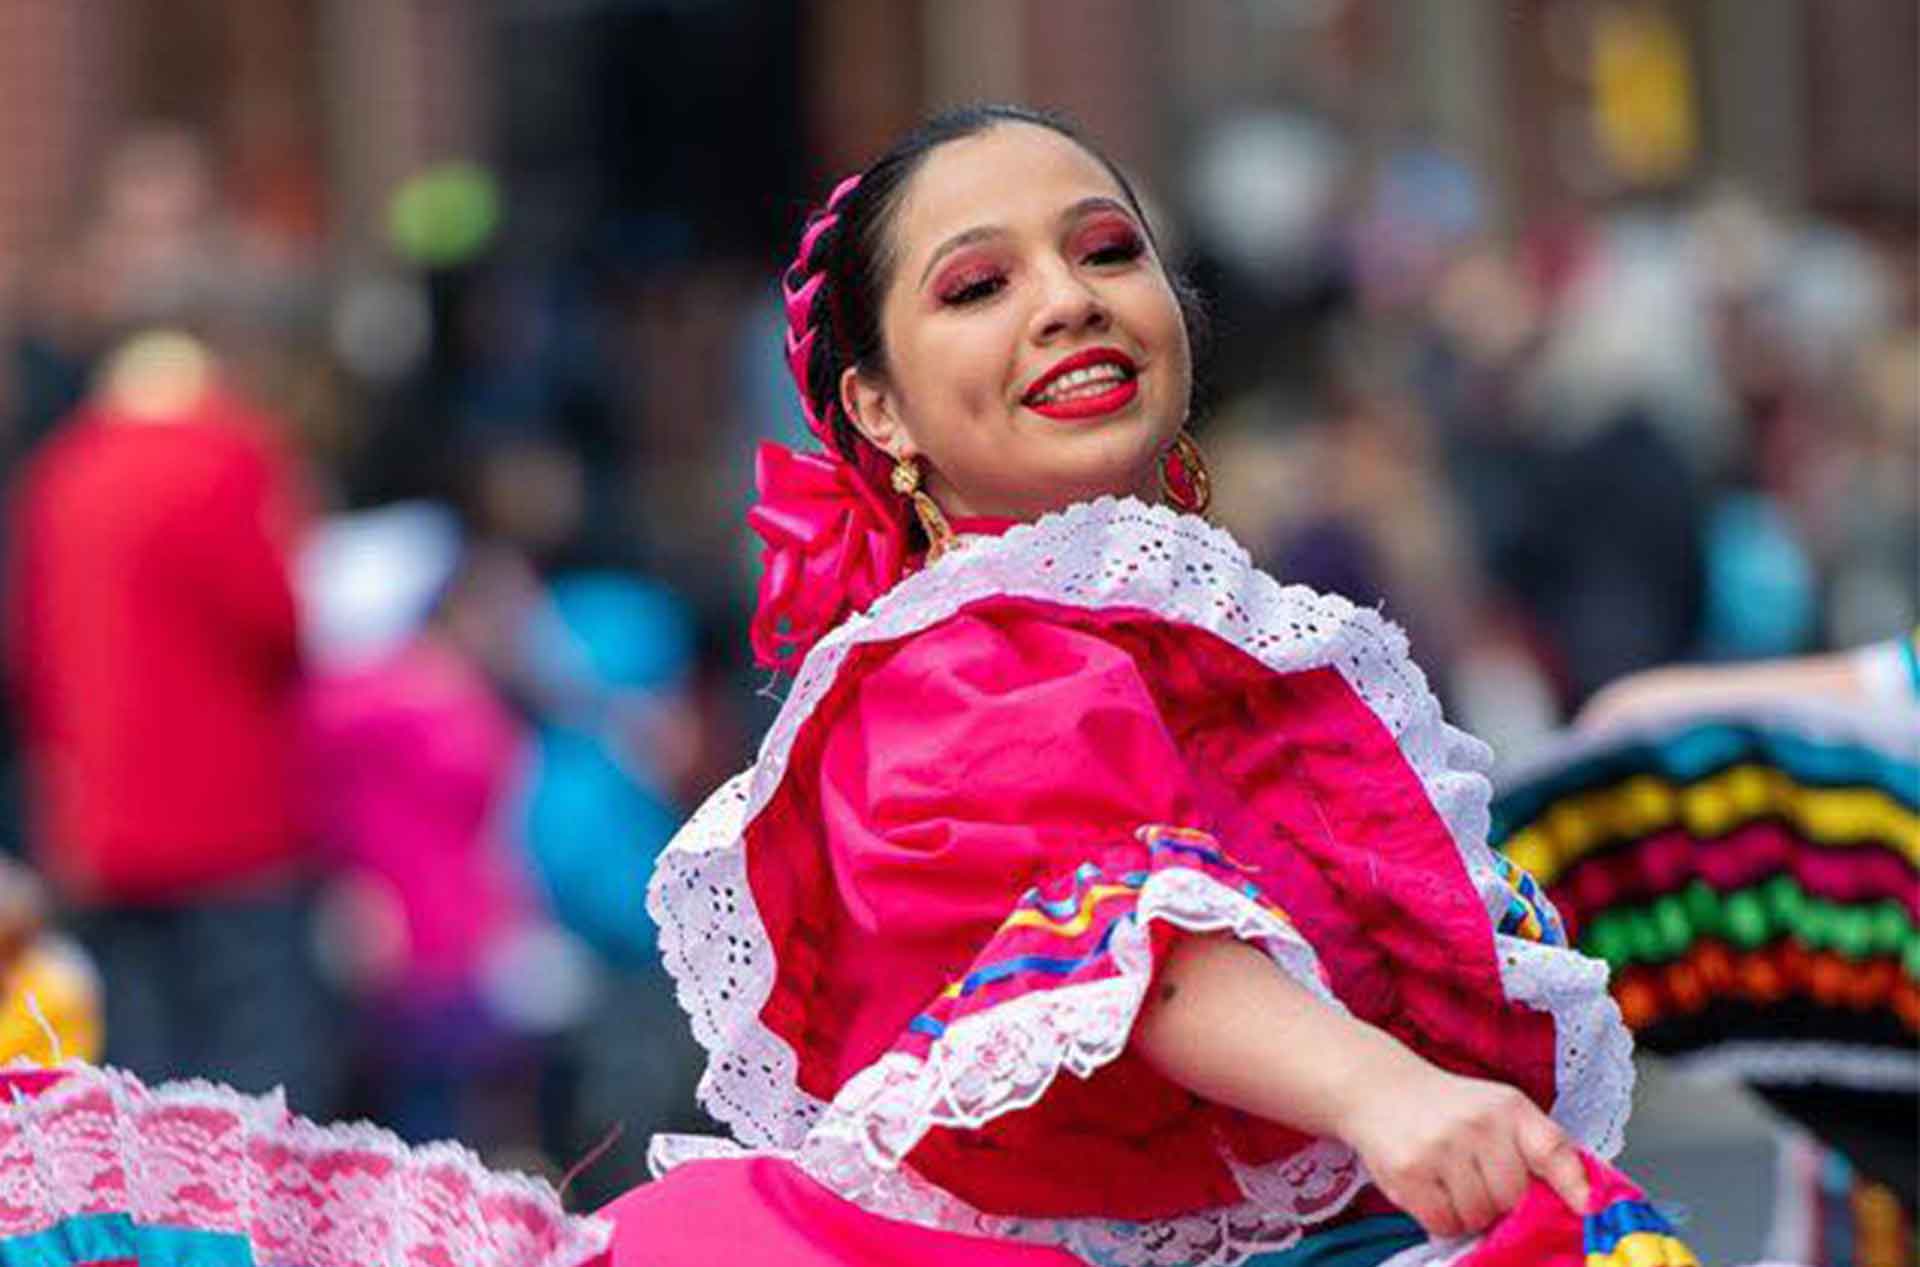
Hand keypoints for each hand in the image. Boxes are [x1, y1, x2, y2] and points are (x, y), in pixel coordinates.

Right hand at [1339, 1063, 1590, 1238]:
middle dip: (1501, 1202)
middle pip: (1513, 1198)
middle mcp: (1477, 1124)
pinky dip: (1442, 1218)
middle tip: (1480, 1181)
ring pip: (1478, 1216)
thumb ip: (1537, 1149)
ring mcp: (1441, 1148)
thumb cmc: (1449, 1108)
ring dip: (1469, 1212)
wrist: (1378, 1087)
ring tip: (1451, 1182)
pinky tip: (1432, 1189)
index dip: (1574, 1184)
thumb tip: (1581, 1203)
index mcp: (1508, 1108)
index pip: (1551, 1148)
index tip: (1588, 1211)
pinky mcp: (1409, 1173)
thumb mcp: (1497, 1111)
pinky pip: (1443, 1223)